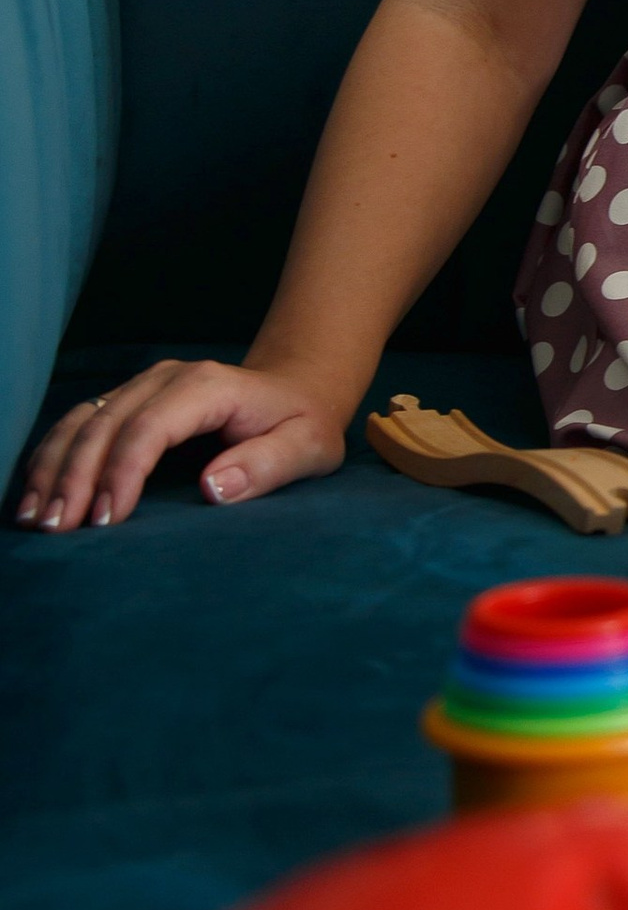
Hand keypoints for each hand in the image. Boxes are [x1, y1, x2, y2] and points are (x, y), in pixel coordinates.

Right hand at [13, 362, 350, 530]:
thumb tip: (213, 488)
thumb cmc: (303, 424)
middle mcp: (166, 379)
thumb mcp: (309, 447)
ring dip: (54, 468)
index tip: (108, 520)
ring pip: (82, 422)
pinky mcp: (128, 401)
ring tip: (36, 518)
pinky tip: (37, 494)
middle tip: (58, 529)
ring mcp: (142, 387)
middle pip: (105, 425)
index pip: (150, 427)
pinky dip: (53, 458)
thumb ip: (268, 464)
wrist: (295, 389)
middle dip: (76, 478)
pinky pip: (79, 425)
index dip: (123, 472)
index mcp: (207, 387)